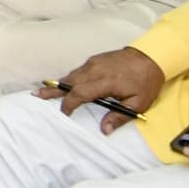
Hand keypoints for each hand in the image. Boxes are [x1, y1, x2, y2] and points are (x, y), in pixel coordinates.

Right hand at [41, 48, 165, 128]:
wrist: (151, 56)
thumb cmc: (146, 81)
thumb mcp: (138, 103)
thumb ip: (120, 117)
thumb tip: (104, 130)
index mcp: (105, 82)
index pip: (80, 93)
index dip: (69, 104)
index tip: (64, 112)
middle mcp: (95, 70)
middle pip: (68, 81)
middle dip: (52, 89)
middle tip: (37, 94)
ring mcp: (93, 63)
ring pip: (72, 75)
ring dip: (59, 83)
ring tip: (45, 89)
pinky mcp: (94, 60)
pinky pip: (78, 71)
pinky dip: (69, 78)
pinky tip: (65, 83)